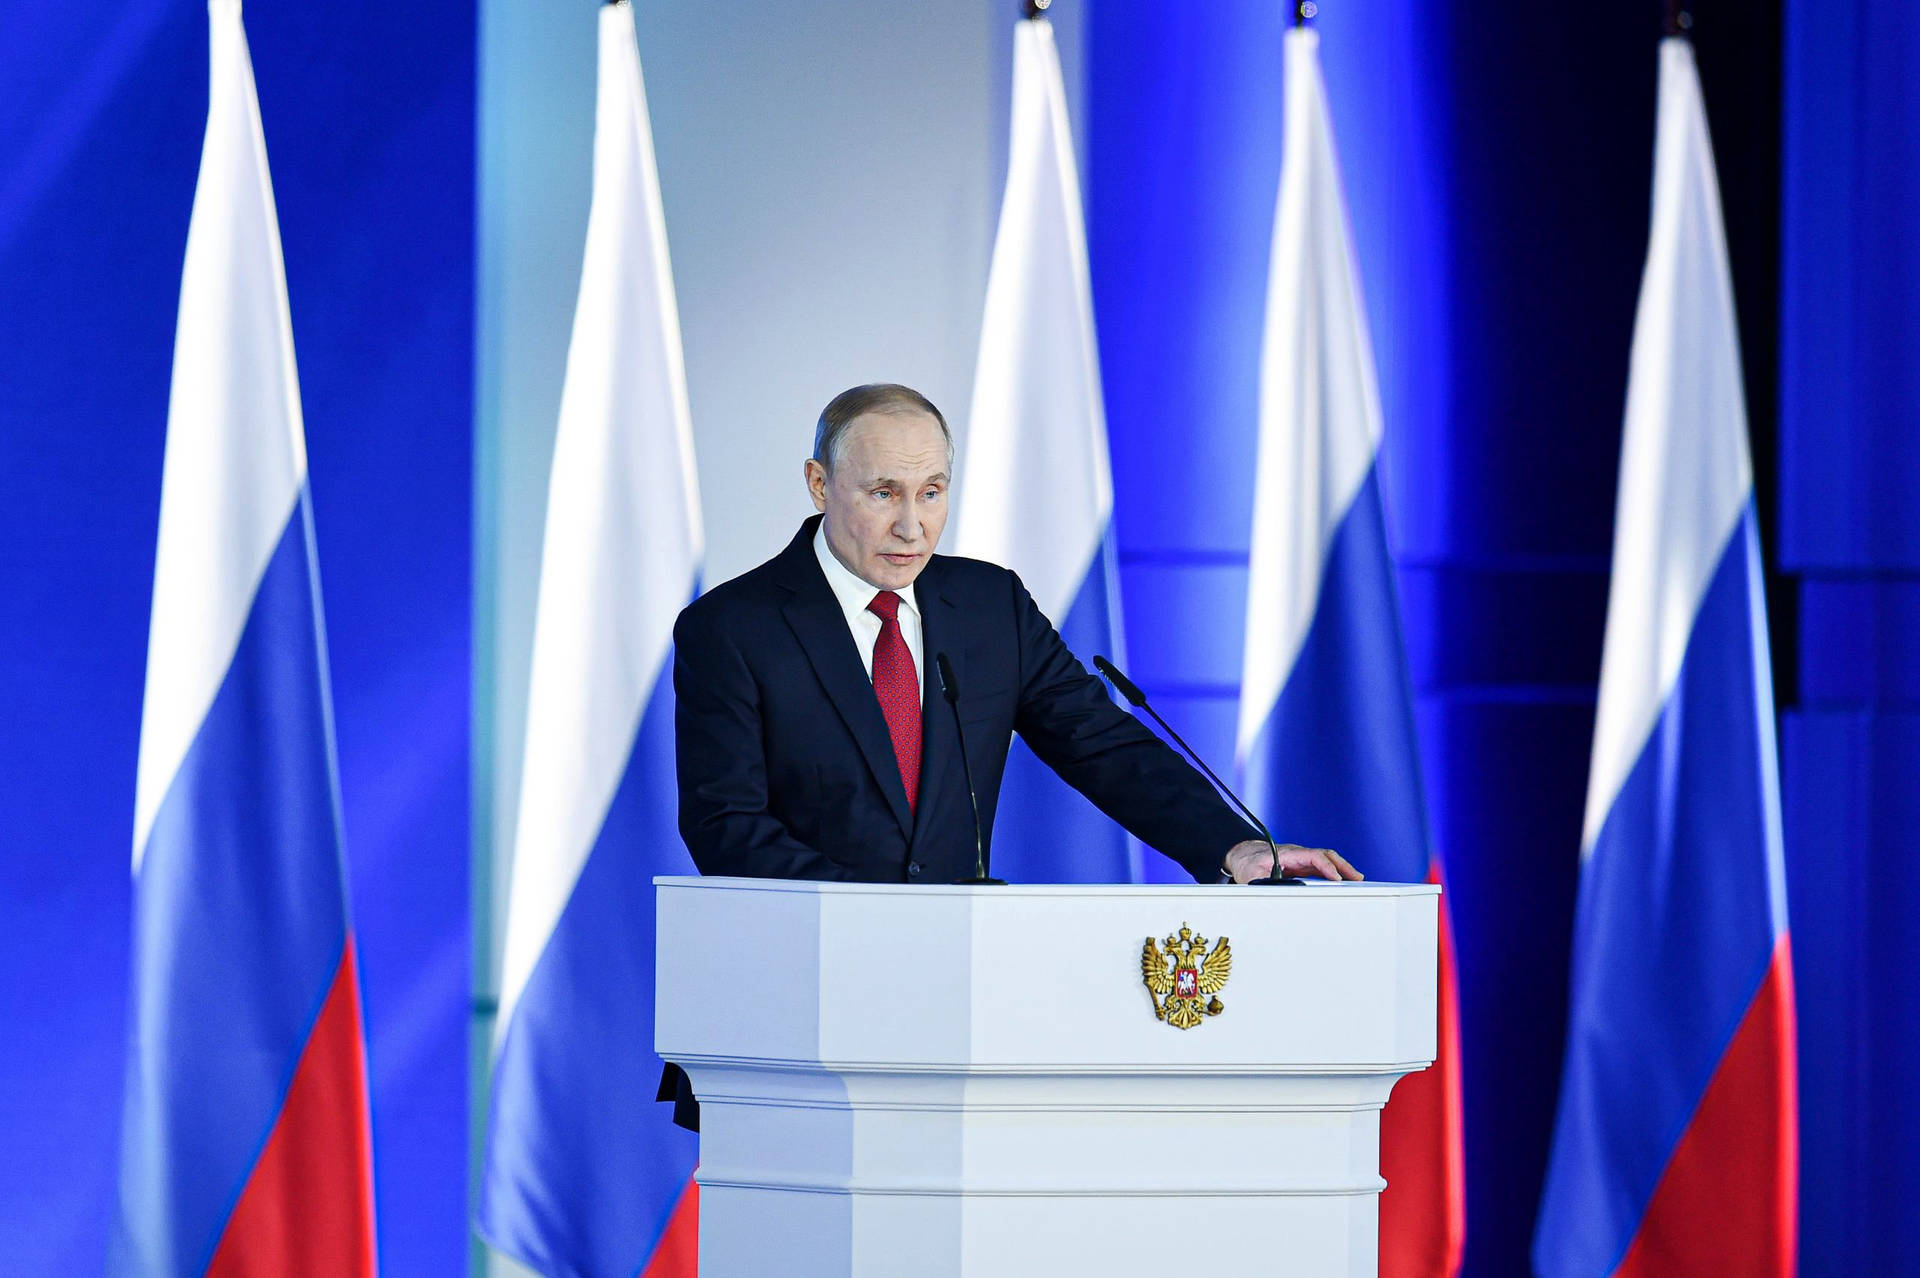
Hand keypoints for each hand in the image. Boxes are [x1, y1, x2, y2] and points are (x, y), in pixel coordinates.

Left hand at [1222, 840, 1361, 883]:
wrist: (1242, 854)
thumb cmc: (1246, 863)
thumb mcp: (1250, 875)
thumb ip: (1261, 884)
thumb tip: (1275, 894)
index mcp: (1287, 854)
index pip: (1312, 857)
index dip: (1326, 867)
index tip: (1337, 879)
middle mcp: (1297, 855)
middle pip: (1325, 856)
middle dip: (1343, 866)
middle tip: (1358, 879)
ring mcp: (1301, 860)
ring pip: (1326, 860)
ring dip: (1342, 869)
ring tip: (1358, 881)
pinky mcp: (1301, 866)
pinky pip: (1321, 867)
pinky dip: (1334, 873)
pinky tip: (1342, 882)